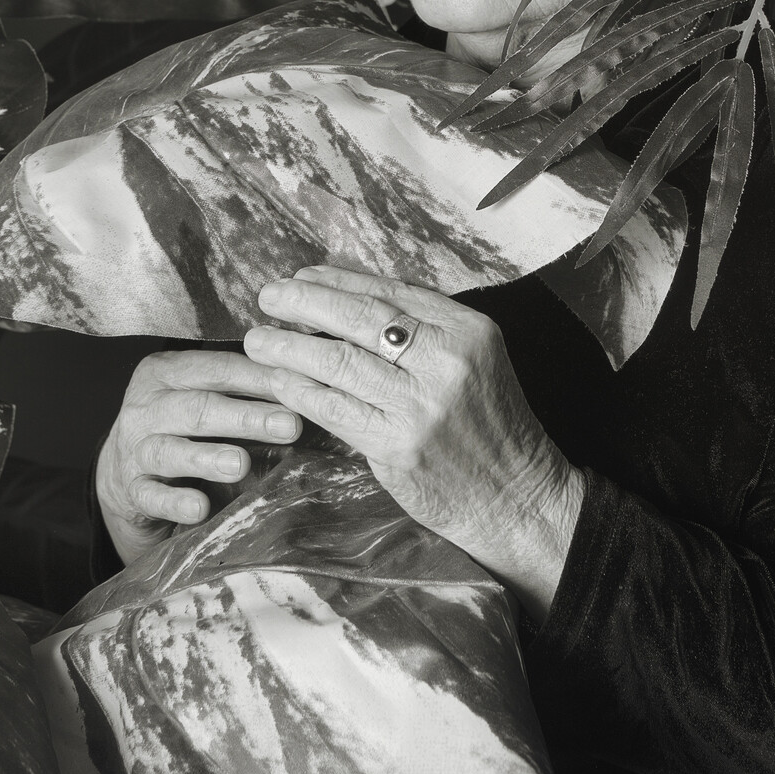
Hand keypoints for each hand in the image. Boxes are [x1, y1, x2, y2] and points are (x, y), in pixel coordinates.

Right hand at [93, 349, 302, 567]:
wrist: (124, 470)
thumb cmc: (180, 425)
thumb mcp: (202, 395)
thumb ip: (240, 387)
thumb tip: (305, 385)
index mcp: (166, 372)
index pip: (218, 369)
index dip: (260, 378)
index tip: (300, 387)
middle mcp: (145, 407)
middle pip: (198, 408)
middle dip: (246, 418)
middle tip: (289, 426)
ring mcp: (134, 450)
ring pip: (170, 450)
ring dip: (207, 457)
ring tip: (241, 464)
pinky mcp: (131, 490)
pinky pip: (152, 496)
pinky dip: (175, 502)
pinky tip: (200, 508)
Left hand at [243, 266, 584, 621]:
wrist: (516, 498)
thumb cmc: (488, 427)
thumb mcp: (473, 362)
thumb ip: (424, 332)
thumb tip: (348, 299)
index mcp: (467, 330)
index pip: (392, 292)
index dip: (340, 280)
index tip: (303, 275)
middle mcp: (446, 360)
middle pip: (361, 317)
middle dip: (306, 302)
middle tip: (269, 296)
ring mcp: (421, 404)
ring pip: (339, 361)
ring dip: (290, 347)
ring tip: (257, 339)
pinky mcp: (398, 445)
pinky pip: (334, 408)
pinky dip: (300, 391)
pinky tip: (278, 381)